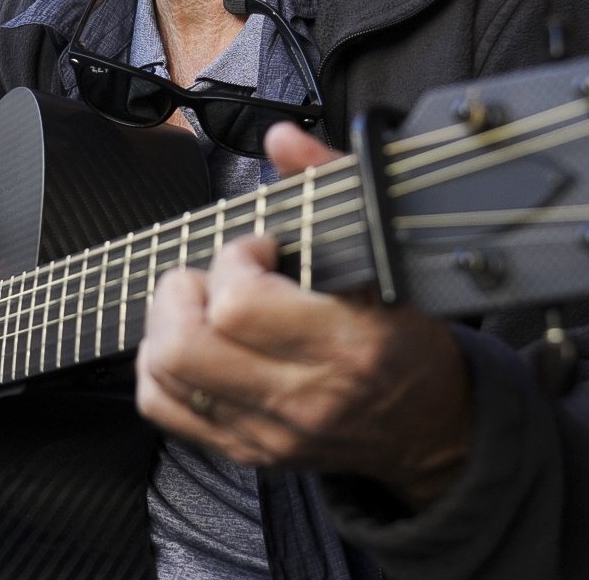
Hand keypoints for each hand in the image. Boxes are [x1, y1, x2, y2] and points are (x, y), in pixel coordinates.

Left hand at [135, 123, 474, 509]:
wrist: (430, 425)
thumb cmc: (407, 338)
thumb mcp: (385, 256)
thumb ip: (330, 185)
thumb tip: (282, 138)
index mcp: (344, 344)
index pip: (239, 305)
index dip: (235, 259)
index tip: (260, 249)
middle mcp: (302, 397)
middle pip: (185, 346)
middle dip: (184, 292)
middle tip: (216, 276)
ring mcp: (269, 430)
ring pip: (164, 376)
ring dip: (167, 326)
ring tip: (204, 306)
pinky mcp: (246, 450)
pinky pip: (164, 409)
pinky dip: (159, 369)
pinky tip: (192, 343)